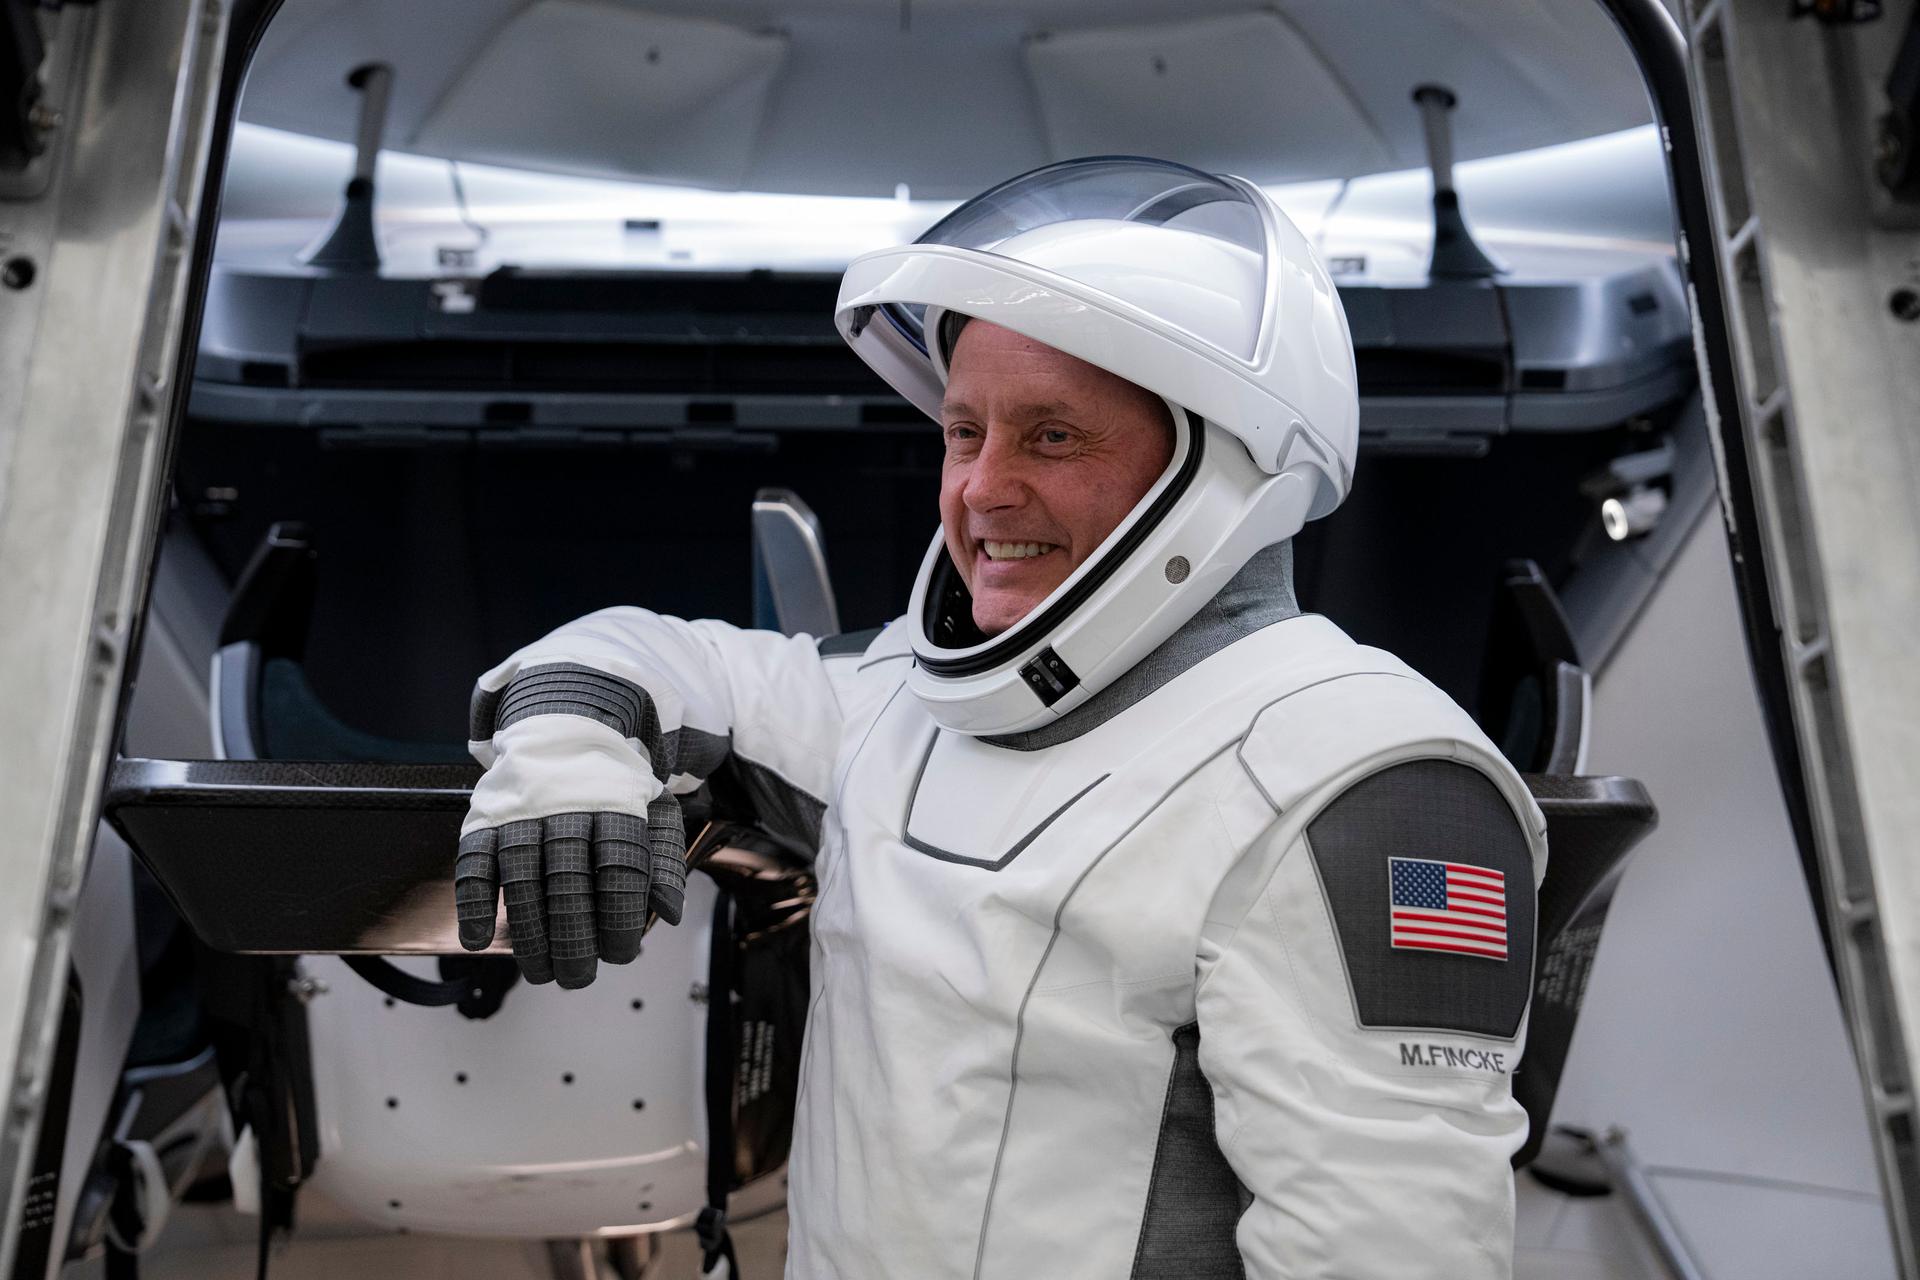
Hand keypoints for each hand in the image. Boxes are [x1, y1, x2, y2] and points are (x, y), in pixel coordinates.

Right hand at [455, 711, 689, 987]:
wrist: (570, 719)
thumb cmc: (615, 782)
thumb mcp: (656, 808)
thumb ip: (664, 859)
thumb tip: (668, 914)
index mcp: (615, 804)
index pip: (620, 867)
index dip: (620, 915)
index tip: (620, 953)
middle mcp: (567, 807)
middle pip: (570, 881)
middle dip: (573, 938)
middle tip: (577, 976)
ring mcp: (522, 811)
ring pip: (522, 878)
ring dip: (528, 933)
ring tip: (540, 972)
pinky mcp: (486, 817)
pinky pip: (475, 862)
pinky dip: (473, 903)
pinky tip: (479, 941)